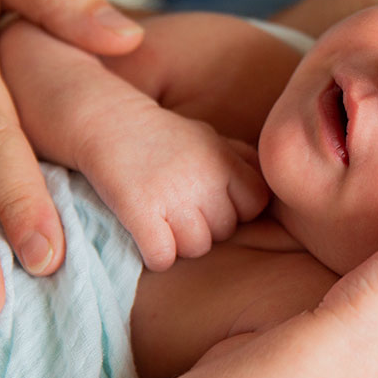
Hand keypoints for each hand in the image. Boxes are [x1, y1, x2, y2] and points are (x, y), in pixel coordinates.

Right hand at [77, 106, 267, 270]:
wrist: (107, 121)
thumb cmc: (163, 136)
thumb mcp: (209, 138)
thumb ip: (241, 161)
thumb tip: (270, 188)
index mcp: (225, 160)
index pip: (255, 205)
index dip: (236, 210)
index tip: (212, 202)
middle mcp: (205, 177)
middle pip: (225, 231)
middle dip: (205, 227)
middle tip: (180, 210)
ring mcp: (174, 195)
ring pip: (196, 248)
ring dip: (180, 244)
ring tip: (163, 222)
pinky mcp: (140, 211)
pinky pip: (163, 257)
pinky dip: (156, 256)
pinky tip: (147, 239)